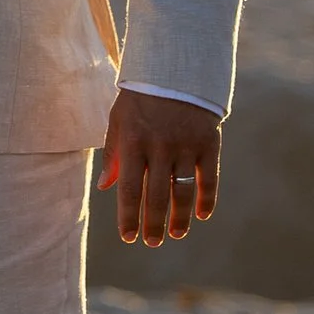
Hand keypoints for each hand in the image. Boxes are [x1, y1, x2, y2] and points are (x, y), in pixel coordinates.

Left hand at [99, 89, 221, 245]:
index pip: (129, 188)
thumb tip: (104, 187)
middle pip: (156, 195)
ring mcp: (185, 146)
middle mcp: (159, 146)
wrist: (176, 70)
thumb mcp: (118, 120)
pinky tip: (201, 215)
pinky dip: (206, 199)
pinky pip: (208, 178)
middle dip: (153, 224)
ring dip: (179, 218)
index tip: (127, 237)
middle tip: (152, 243)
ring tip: (175, 235)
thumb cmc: (140, 99)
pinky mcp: (208, 143)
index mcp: (133, 141)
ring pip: (183, 192)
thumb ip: (113, 154)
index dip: (128, 216)